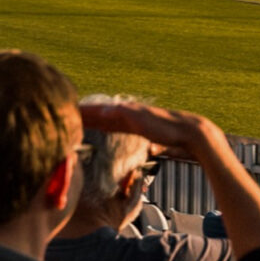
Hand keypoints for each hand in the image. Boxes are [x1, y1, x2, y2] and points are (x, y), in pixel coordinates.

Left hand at [80, 100, 225, 161]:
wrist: (191, 132)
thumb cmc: (176, 139)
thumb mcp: (158, 141)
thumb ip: (152, 144)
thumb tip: (153, 150)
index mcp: (134, 121)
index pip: (108, 120)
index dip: (93, 119)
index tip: (78, 119)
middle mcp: (133, 114)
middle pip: (103, 113)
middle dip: (86, 112)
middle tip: (68, 111)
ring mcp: (136, 113)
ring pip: (108, 110)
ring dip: (92, 111)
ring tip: (76, 110)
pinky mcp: (141, 115)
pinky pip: (121, 112)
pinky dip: (108, 112)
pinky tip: (98, 113)